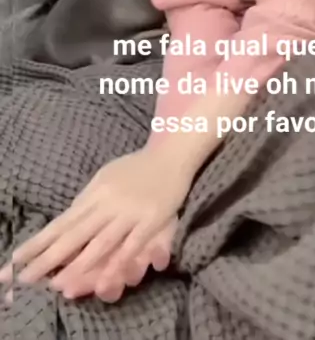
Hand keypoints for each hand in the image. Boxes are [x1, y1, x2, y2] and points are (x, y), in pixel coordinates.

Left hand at [0, 145, 187, 301]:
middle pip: (74, 234)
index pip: (63, 221)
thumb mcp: (106, 176)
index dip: (40, 241)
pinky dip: (118, 263)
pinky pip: (132, 245)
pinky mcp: (151, 220)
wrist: (171, 155)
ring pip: (100, 243)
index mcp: (95, 192)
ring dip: (78, 265)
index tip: (19, 257)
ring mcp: (129, 212)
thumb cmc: (136, 167)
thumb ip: (88, 198)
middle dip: (48, 257)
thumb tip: (67, 217)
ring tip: (58, 285)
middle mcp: (108, 203)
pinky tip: (105, 279)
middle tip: (26, 277)